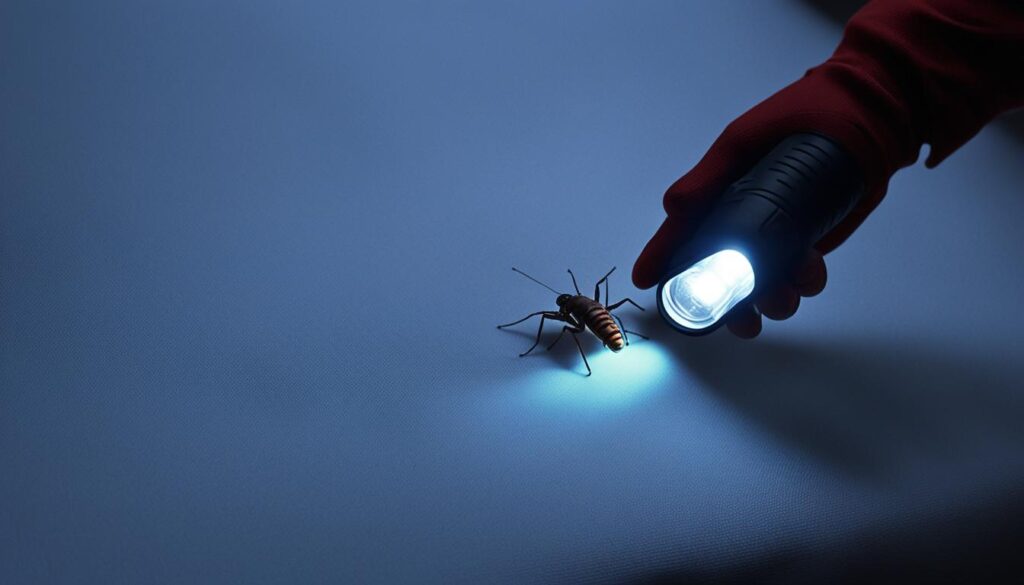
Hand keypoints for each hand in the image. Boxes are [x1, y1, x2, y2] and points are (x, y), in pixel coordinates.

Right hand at [632, 63, 896, 337]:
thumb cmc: (798, 114)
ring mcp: (777, 238)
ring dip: (771, 301)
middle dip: (728, 306)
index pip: (681, 236)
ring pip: (764, 288)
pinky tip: (810, 267)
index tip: (646, 283)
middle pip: (721, 279)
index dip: (662, 260)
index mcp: (716, 198)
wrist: (868, 115)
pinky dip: (804, 283)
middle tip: (740, 316)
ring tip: (785, 293)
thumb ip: (708, 176)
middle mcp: (742, 224)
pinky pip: (801, 279)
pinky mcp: (809, 244)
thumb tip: (672, 207)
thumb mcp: (743, 139)